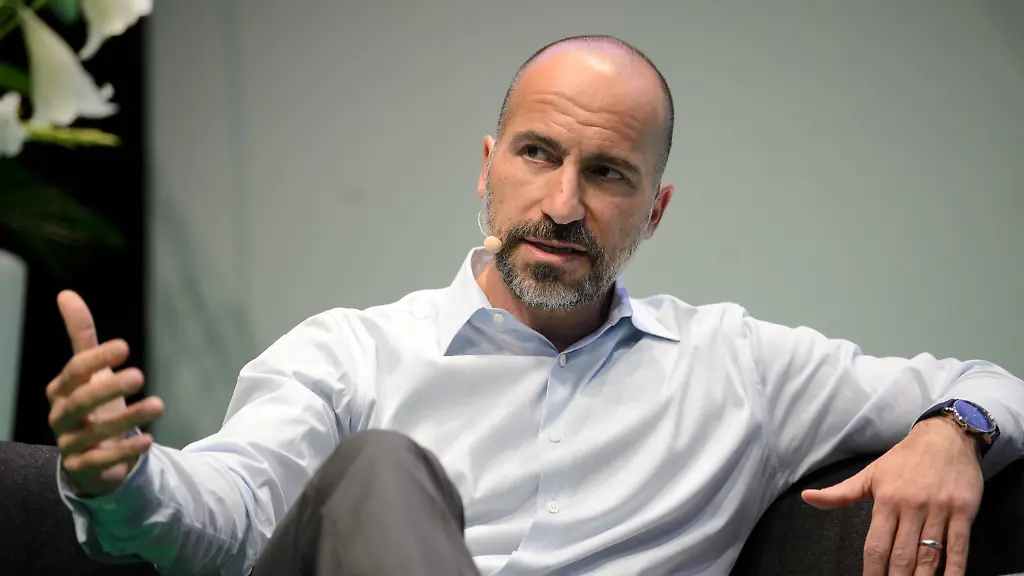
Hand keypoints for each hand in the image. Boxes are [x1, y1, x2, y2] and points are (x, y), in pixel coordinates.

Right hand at [45, 290, 164, 496]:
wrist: (92, 453)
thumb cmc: (93, 404)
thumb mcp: (90, 371)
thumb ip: (81, 335)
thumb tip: (66, 294)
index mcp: (61, 390)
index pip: (74, 371)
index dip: (96, 358)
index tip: (125, 346)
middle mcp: (61, 417)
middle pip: (80, 402)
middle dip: (109, 387)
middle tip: (139, 375)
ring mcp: (70, 444)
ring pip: (94, 432)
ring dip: (127, 418)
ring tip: (158, 404)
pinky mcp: (84, 468)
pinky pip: (102, 461)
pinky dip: (124, 452)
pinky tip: (149, 440)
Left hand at [801, 416, 982, 575]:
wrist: (945, 437)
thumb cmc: (904, 459)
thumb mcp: (870, 474)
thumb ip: (840, 493)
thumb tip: (807, 497)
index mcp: (886, 500)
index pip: (875, 544)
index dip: (872, 570)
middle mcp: (911, 506)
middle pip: (902, 554)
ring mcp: (939, 510)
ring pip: (929, 554)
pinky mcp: (963, 511)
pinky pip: (959, 546)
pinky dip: (955, 569)